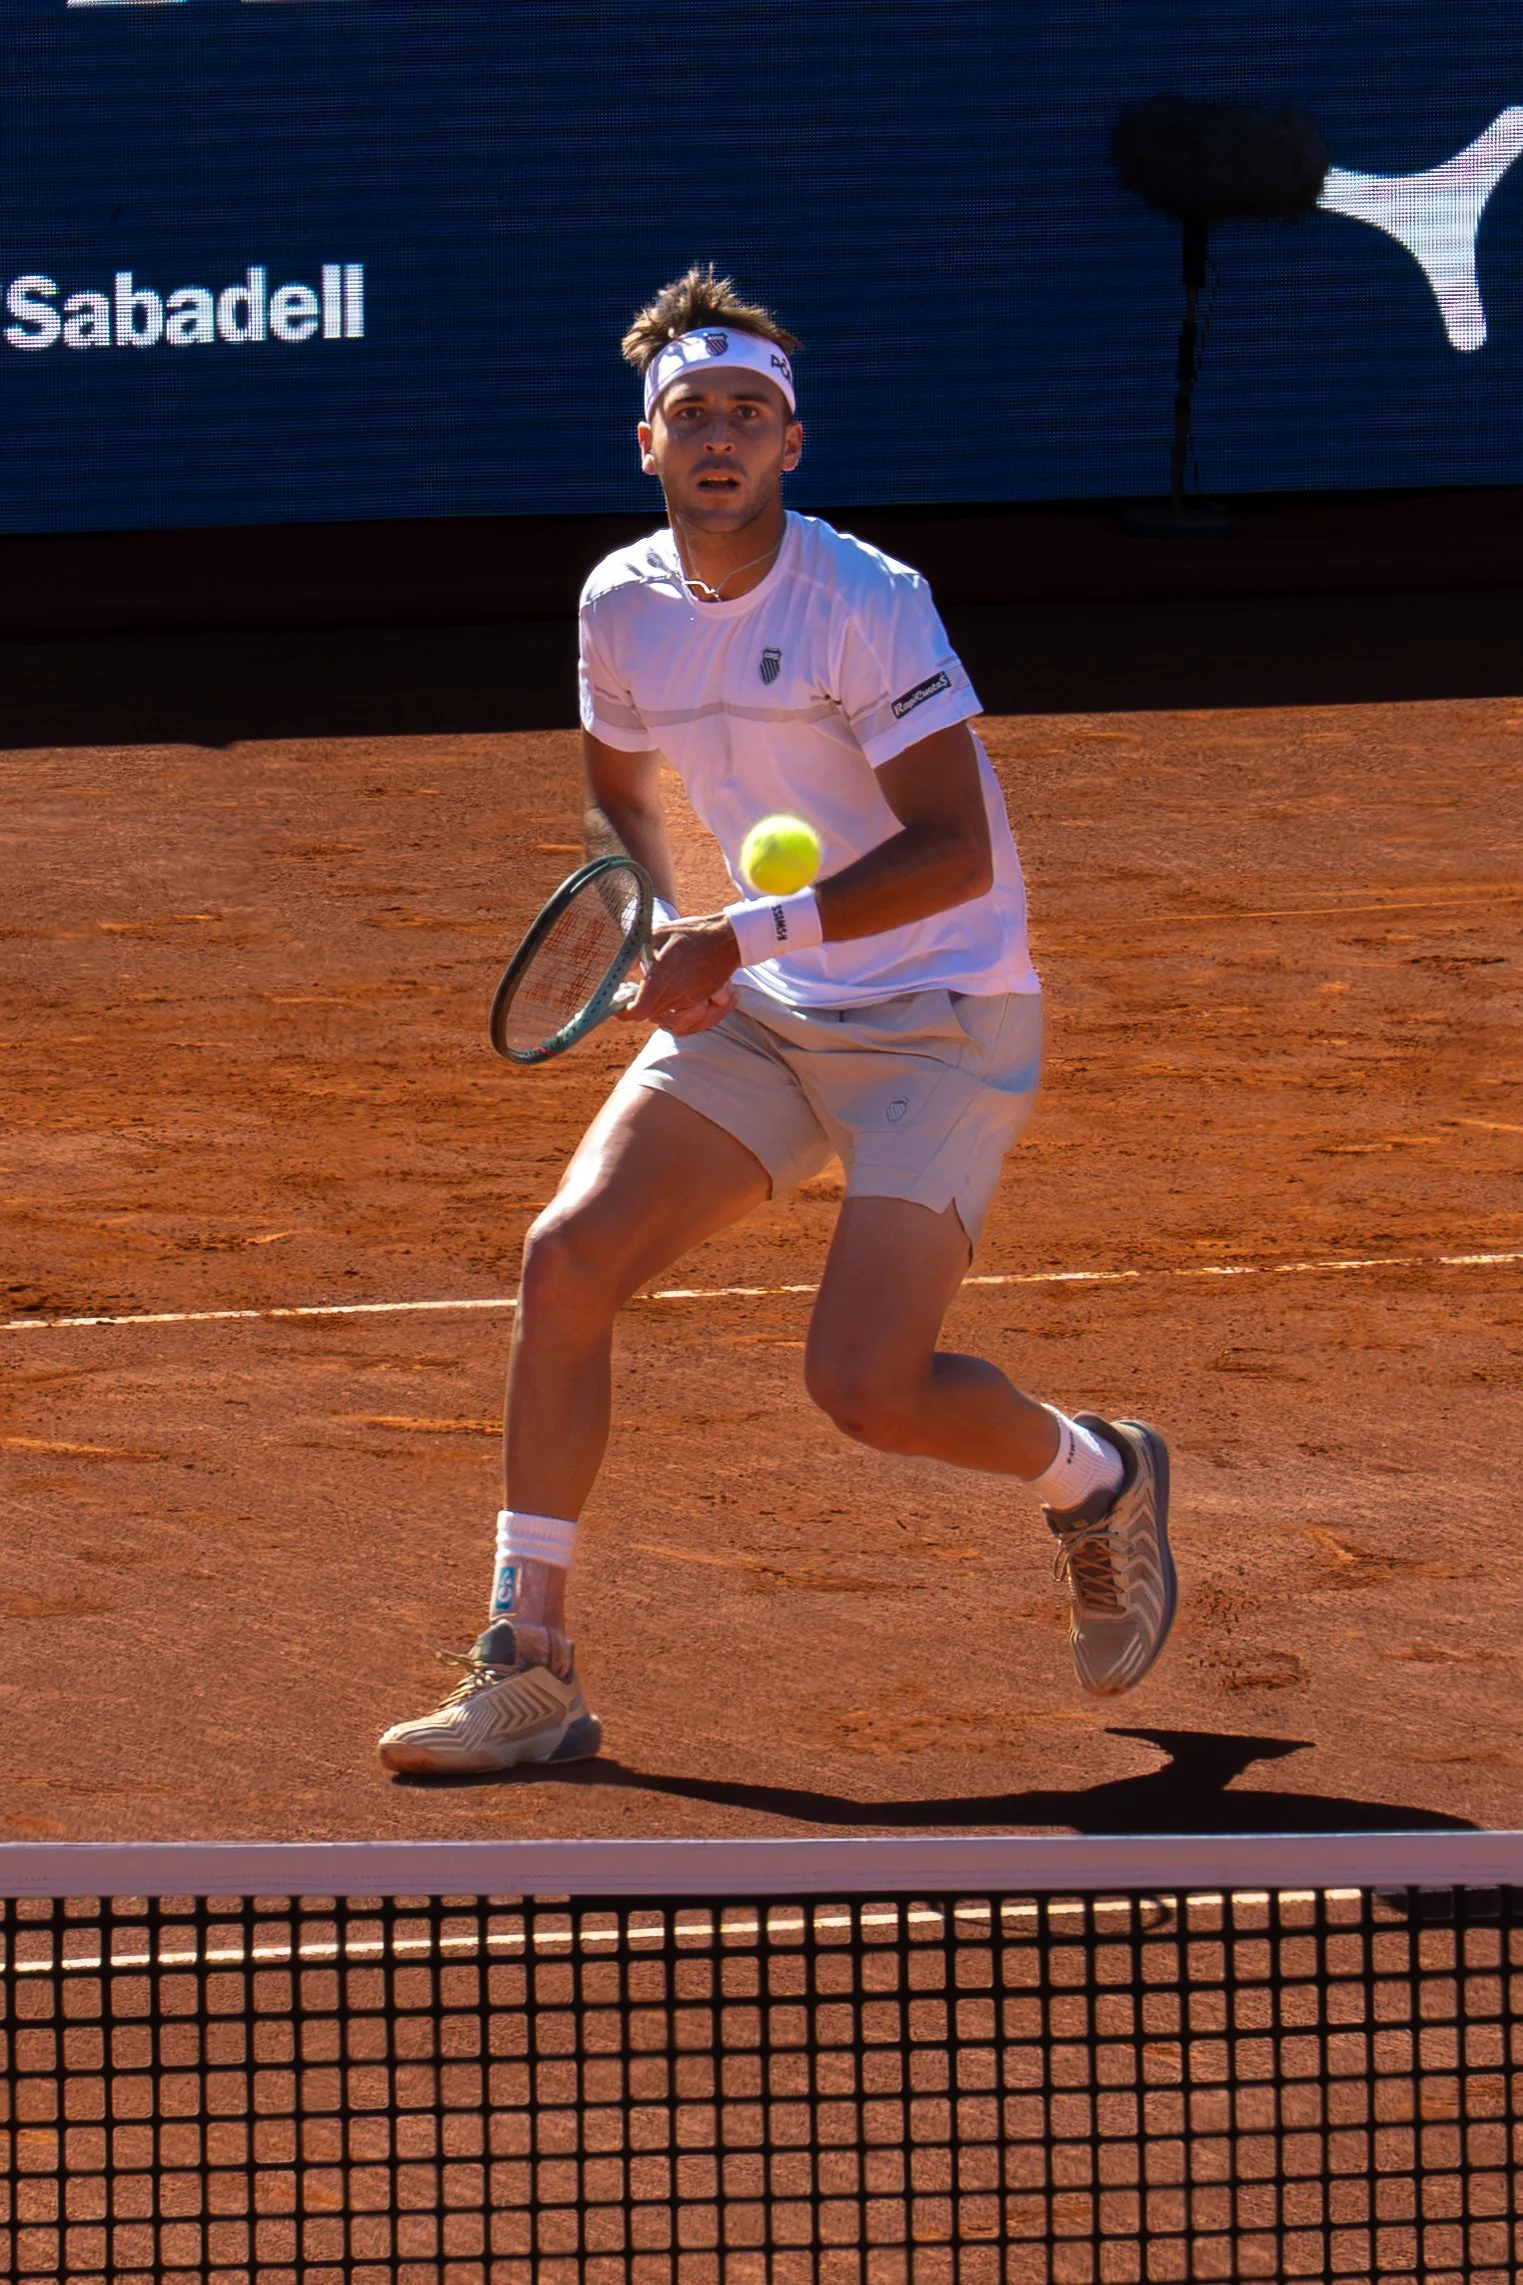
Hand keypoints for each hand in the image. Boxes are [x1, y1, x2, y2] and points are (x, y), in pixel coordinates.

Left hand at [623, 915, 739, 1029]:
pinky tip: (667, 986)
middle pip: (649, 1014)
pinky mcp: (698, 999)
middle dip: (637, 1006)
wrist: (727, 939)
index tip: (619, 1004)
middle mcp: (675, 992)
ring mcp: (688, 998)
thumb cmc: (691, 932)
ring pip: (663, 1013)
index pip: (638, 1011)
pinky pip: (678, 1009)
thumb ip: (638, 952)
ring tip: (649, 987)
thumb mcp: (658, 933)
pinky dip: (668, 1002)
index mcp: (662, 978)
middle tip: (630, 991)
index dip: (625, 1012)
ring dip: (653, 1005)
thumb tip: (624, 966)